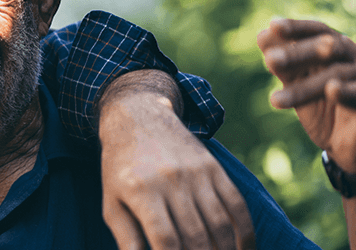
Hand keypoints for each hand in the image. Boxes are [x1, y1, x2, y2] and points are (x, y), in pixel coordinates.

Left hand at [99, 71, 254, 249]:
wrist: (139, 118)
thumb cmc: (120, 168)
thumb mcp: (111, 202)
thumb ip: (126, 238)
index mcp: (140, 191)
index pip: (165, 240)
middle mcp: (170, 181)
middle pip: (195, 236)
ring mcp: (196, 173)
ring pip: (219, 224)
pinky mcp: (213, 168)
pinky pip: (236, 205)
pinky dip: (244, 232)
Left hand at [257, 19, 355, 172]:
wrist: (353, 146)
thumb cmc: (324, 108)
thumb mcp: (299, 85)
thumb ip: (284, 65)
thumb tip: (262, 36)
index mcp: (338, 48)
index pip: (318, 31)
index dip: (297, 28)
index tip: (272, 26)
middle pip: (328, 47)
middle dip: (296, 54)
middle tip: (270, 60)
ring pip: (337, 74)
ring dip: (304, 86)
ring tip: (275, 100)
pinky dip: (346, 91)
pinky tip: (331, 90)